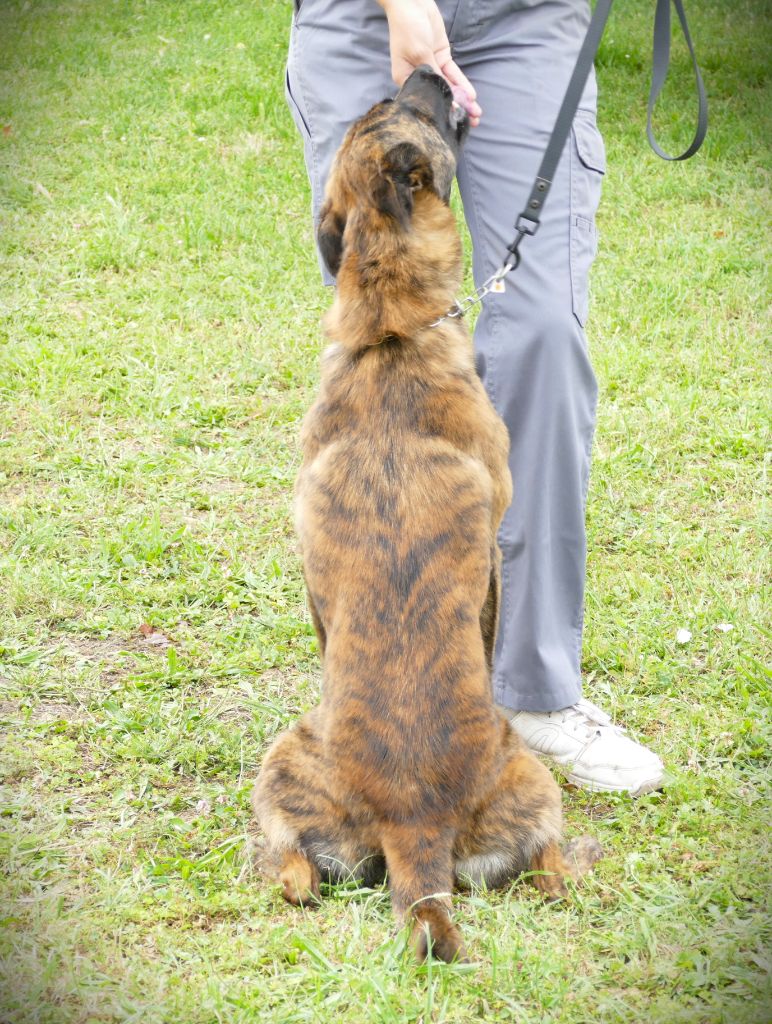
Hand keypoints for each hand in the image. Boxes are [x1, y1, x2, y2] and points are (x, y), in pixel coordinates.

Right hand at [379, 0, 481, 125]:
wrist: (411, 1)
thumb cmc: (407, 27)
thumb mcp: (419, 52)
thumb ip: (433, 74)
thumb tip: (445, 96)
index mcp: (406, 78)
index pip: (425, 99)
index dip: (440, 111)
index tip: (454, 122)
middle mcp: (418, 75)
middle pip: (439, 96)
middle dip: (456, 109)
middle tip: (471, 123)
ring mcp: (430, 66)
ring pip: (449, 87)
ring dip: (463, 99)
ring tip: (476, 114)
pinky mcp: (441, 57)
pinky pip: (453, 74)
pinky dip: (462, 84)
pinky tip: (471, 96)